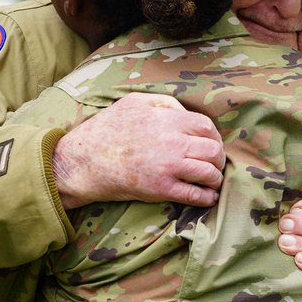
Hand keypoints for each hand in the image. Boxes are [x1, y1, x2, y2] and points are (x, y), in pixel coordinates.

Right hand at [53, 92, 224, 208]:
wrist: (83, 161)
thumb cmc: (106, 129)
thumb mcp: (134, 102)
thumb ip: (163, 103)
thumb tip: (185, 112)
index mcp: (167, 120)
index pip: (207, 127)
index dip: (214, 137)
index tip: (211, 144)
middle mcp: (172, 143)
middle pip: (213, 150)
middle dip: (218, 159)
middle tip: (214, 164)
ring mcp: (168, 167)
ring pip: (209, 173)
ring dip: (215, 179)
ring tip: (212, 182)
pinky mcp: (161, 189)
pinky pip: (194, 195)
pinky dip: (206, 198)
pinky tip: (207, 197)